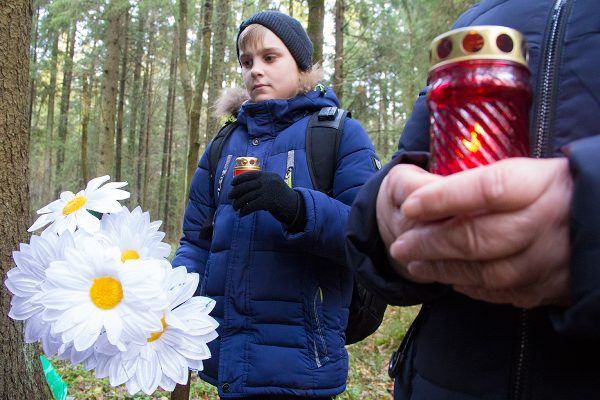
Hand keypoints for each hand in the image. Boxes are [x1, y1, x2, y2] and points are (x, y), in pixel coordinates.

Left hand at [228, 171, 305, 229]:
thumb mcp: (275, 186)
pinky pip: (251, 206)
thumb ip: (263, 184)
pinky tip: (241, 214)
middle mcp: (268, 182)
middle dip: (235, 192)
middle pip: (246, 186)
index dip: (239, 179)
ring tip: (235, 208)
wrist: (296, 207)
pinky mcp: (268, 202)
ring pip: (247, 197)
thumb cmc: (283, 198)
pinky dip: (244, 211)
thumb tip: (243, 188)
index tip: (232, 184)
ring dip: (238, 203)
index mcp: (269, 176)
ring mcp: (268, 191)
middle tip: (230, 197)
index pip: (250, 174)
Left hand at [384, 157, 572, 307]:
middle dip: (430, 243)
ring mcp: (550, 261)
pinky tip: (449, 277)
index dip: (443, 198)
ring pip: (485, 271)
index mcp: (541, 185)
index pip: (486, 188)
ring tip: (414, 262)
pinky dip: (470, 285)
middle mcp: (546, 224)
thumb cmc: (558, 190)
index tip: (410, 205)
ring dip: (442, 268)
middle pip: (477, 236)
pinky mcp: (551, 288)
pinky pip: (502, 291)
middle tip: (399, 246)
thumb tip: (430, 190)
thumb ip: (488, 182)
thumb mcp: (533, 172)